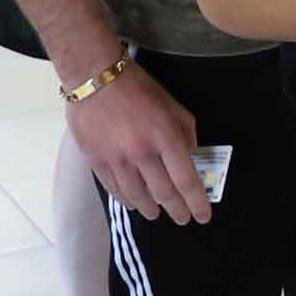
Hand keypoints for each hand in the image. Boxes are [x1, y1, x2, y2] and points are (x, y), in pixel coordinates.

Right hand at [72, 63, 211, 225]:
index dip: (197, 202)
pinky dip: (127, 200)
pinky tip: (133, 203)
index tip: (203, 216)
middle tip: (182, 218)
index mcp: (166, 137)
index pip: (186, 180)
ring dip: (151, 209)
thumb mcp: (172, 105)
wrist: (93, 77)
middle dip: (177, 210)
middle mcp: (142, 153)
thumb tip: (191, 158)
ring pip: (138, 196)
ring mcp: (117, 159)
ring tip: (156, 214)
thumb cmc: (137, 87)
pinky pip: (115, 189)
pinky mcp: (96, 161)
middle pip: (164, 194)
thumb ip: (186, 133)